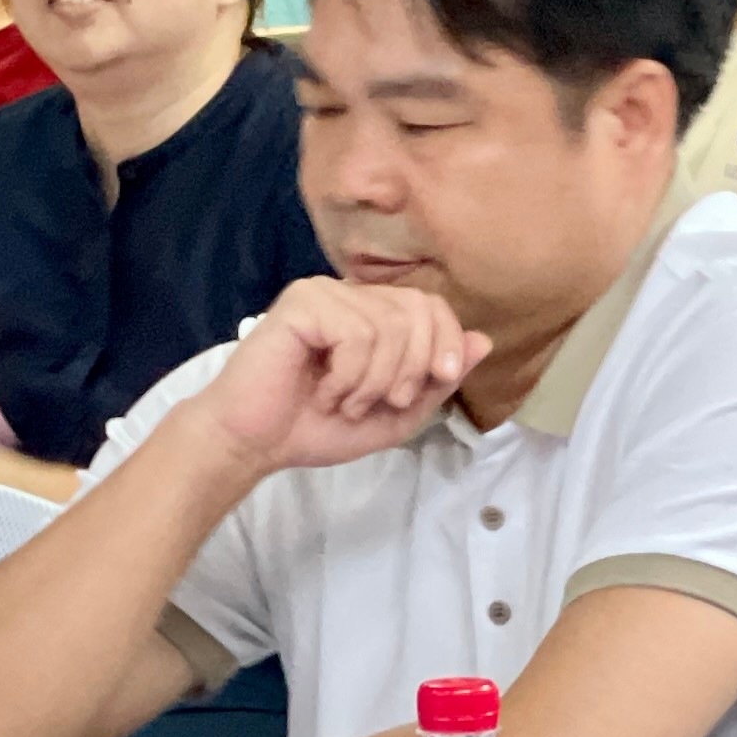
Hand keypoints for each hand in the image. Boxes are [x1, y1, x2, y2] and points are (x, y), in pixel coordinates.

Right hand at [179, 280, 486, 480]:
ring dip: (374, 382)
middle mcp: (349, 294)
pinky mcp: (302, 303)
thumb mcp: (396, 413)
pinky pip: (356, 333)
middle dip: (413, 367)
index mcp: (371, 312)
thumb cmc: (316, 427)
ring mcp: (324, 293)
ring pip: (389, 326)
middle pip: (418, 309)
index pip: (431, 305)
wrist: (254, 443)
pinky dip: (348, 376)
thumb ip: (437, 380)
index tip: (438, 380)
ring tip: (344, 402)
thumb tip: (482, 341)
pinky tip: (323, 391)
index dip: (446, 341)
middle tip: (384, 402)